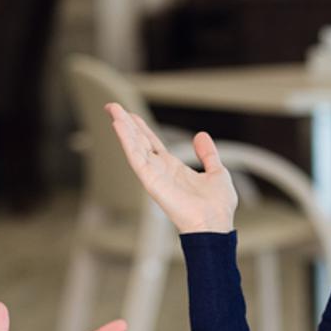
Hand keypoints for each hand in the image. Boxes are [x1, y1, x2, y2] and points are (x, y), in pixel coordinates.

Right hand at [105, 102, 237, 234]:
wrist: (216, 224)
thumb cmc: (217, 207)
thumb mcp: (217, 172)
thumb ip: (208, 154)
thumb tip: (201, 136)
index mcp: (174, 168)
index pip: (153, 143)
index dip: (142, 128)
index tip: (131, 114)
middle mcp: (161, 170)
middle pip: (139, 142)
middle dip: (126, 124)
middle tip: (113, 107)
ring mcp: (154, 175)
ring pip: (134, 147)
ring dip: (123, 128)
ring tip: (113, 110)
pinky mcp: (151, 181)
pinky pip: (136, 157)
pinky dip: (127, 141)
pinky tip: (119, 126)